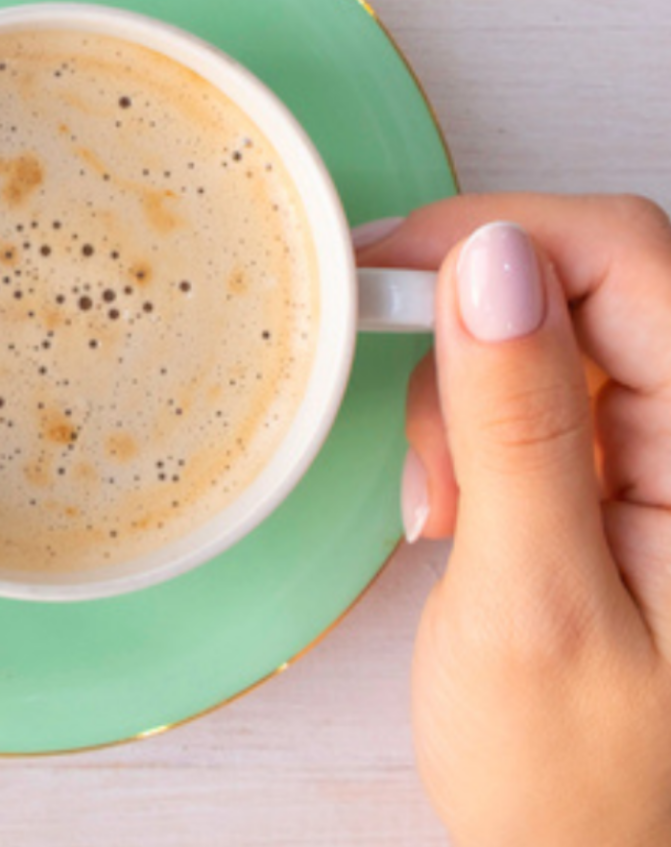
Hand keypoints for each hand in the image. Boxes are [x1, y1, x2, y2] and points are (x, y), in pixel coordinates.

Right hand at [357, 196, 670, 846]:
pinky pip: (553, 397)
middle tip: (415, 430)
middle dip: (474, 333)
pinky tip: (467, 514)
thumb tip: (490, 260)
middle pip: (592, 281)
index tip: (381, 273)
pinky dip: (482, 435)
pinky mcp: (640, 481)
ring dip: (470, 398)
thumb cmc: (582, 786)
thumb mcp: (530, 600)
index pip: (627, 256)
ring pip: (557, 335)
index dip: (495, 236)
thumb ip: (515, 423)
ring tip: (448, 512)